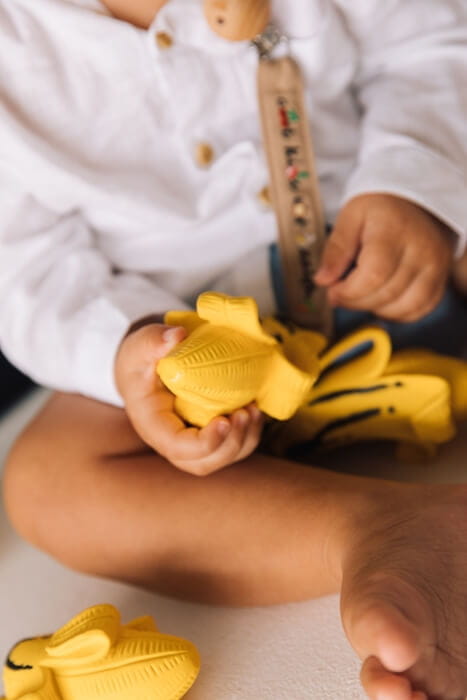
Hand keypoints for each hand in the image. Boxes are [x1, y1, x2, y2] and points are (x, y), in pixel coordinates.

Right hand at [115, 323, 263, 475]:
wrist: (144, 369)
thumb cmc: (140, 360)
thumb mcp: (139, 347)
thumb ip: (153, 341)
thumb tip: (178, 335)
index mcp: (153, 425)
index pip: (177, 448)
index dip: (205, 442)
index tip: (224, 420)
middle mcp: (172, 441)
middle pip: (203, 462)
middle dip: (230, 445)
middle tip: (245, 413)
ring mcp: (192, 442)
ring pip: (222, 458)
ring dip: (244, 440)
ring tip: (254, 411)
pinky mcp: (209, 435)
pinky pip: (232, 446)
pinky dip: (249, 434)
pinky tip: (256, 410)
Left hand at [315, 193, 455, 321]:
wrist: (418, 200)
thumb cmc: (381, 208)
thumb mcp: (351, 216)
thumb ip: (336, 248)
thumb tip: (323, 280)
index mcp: (395, 231)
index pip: (373, 275)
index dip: (349, 291)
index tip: (333, 290)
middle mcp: (421, 250)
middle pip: (386, 294)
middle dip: (356, 301)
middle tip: (341, 293)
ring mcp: (435, 266)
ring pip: (404, 306)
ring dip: (375, 308)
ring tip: (361, 294)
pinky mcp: (440, 279)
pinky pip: (420, 309)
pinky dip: (397, 313)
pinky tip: (381, 300)